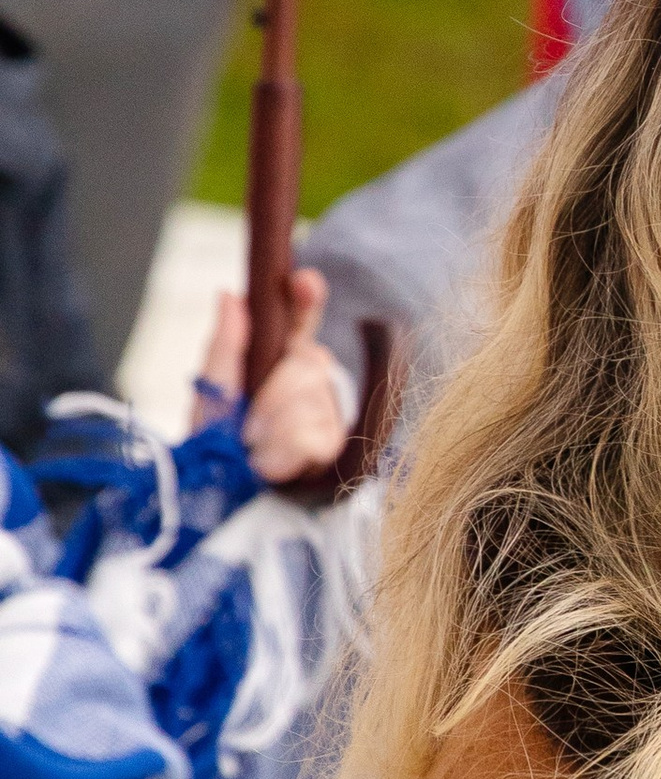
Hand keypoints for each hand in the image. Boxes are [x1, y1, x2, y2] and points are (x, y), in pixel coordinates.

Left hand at [197, 269, 354, 484]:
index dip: (306, 299)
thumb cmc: (212, 444)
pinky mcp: (332, 447)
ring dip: (274, 427)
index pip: (301, 321)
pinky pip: (314, 434)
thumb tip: (230, 294)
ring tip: (255, 450)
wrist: (217, 498)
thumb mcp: (210, 391)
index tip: (304, 280)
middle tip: (249, 422)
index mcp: (278, 361)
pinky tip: (273, 464)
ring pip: (312, 400)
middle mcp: (307, 382)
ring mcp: (324, 414)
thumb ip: (224, 345)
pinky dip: (284, 450)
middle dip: (274, 392)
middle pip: (309, 361)